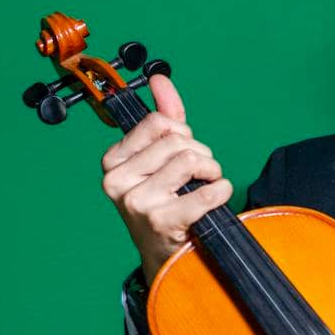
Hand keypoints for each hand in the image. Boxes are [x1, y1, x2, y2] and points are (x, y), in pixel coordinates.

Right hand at [99, 74, 232, 282]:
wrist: (166, 255)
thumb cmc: (164, 202)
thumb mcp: (158, 159)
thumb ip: (163, 118)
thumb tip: (161, 79)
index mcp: (113, 160)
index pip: (159, 123)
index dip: (183, 135)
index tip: (182, 153)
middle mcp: (118, 180)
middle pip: (178, 142)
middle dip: (201, 155)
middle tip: (201, 175)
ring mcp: (137, 202)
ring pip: (192, 161)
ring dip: (213, 172)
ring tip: (208, 185)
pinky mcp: (160, 221)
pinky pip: (206, 192)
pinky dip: (222, 191)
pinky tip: (218, 196)